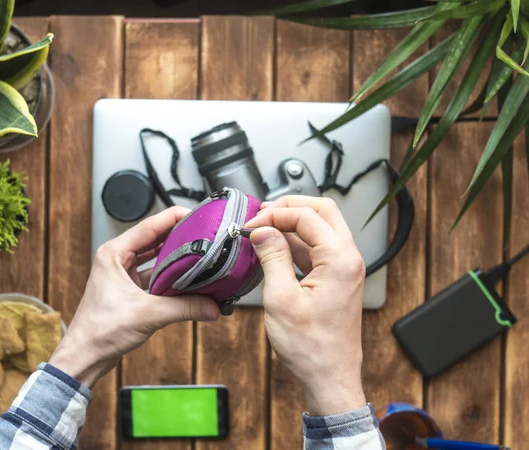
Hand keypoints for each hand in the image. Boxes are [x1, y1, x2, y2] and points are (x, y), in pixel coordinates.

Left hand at [49, 207, 219, 387]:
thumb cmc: (99, 331)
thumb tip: (211, 306)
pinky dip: (170, 275)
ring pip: (155, 256)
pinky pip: (155, 274)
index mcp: (113, 254)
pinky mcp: (129, 289)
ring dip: (175, 256)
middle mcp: (117, 259)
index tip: (196, 215)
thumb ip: (183, 307)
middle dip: (178, 235)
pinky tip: (187, 278)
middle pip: (154, 238)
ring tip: (199, 252)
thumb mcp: (147, 315)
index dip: (174, 217)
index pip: (149, 226)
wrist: (85, 357)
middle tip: (203, 234)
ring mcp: (123, 274)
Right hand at [245, 196, 366, 415]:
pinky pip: (317, 248)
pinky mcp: (336, 278)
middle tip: (263, 212)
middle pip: (322, 212)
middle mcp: (348, 259)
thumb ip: (272, 257)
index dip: (275, 215)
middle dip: (290, 207)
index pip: (307, 217)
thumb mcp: (281, 298)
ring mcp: (344, 268)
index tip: (252, 224)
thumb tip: (262, 231)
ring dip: (292, 223)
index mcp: (340, 260)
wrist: (329, 376)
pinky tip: (274, 247)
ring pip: (320, 228)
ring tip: (264, 228)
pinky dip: (295, 242)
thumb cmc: (311, 348)